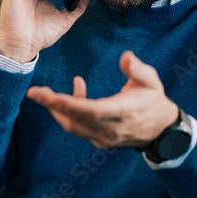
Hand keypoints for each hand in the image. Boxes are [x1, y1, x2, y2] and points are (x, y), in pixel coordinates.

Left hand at [25, 51, 179, 148]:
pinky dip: (69, 114)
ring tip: (45, 94)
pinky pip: (78, 128)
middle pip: (75, 119)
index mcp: (124, 111)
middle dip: (53, 105)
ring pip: (73, 126)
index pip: (91, 110)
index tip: (49, 96)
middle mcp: (111, 128)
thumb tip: (125, 56)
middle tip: (34, 92)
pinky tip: (69, 97)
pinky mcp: (100, 141)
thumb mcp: (152, 81)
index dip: (69, 103)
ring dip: (57, 110)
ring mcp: (105, 138)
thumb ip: (137, 69)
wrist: (162, 130)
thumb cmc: (154, 100)